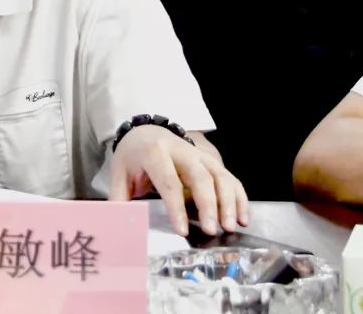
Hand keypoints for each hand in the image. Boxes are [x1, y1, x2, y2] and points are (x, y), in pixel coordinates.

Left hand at [109, 126, 248, 235]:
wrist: (145, 132)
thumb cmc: (133, 158)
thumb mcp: (119, 175)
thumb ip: (119, 201)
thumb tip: (118, 227)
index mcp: (154, 153)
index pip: (168, 181)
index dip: (176, 207)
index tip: (182, 230)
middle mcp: (181, 151)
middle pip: (200, 176)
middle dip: (209, 204)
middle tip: (213, 230)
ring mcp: (200, 155)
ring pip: (220, 175)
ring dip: (229, 201)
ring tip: (231, 226)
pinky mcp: (212, 161)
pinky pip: (230, 178)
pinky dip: (239, 197)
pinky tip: (243, 218)